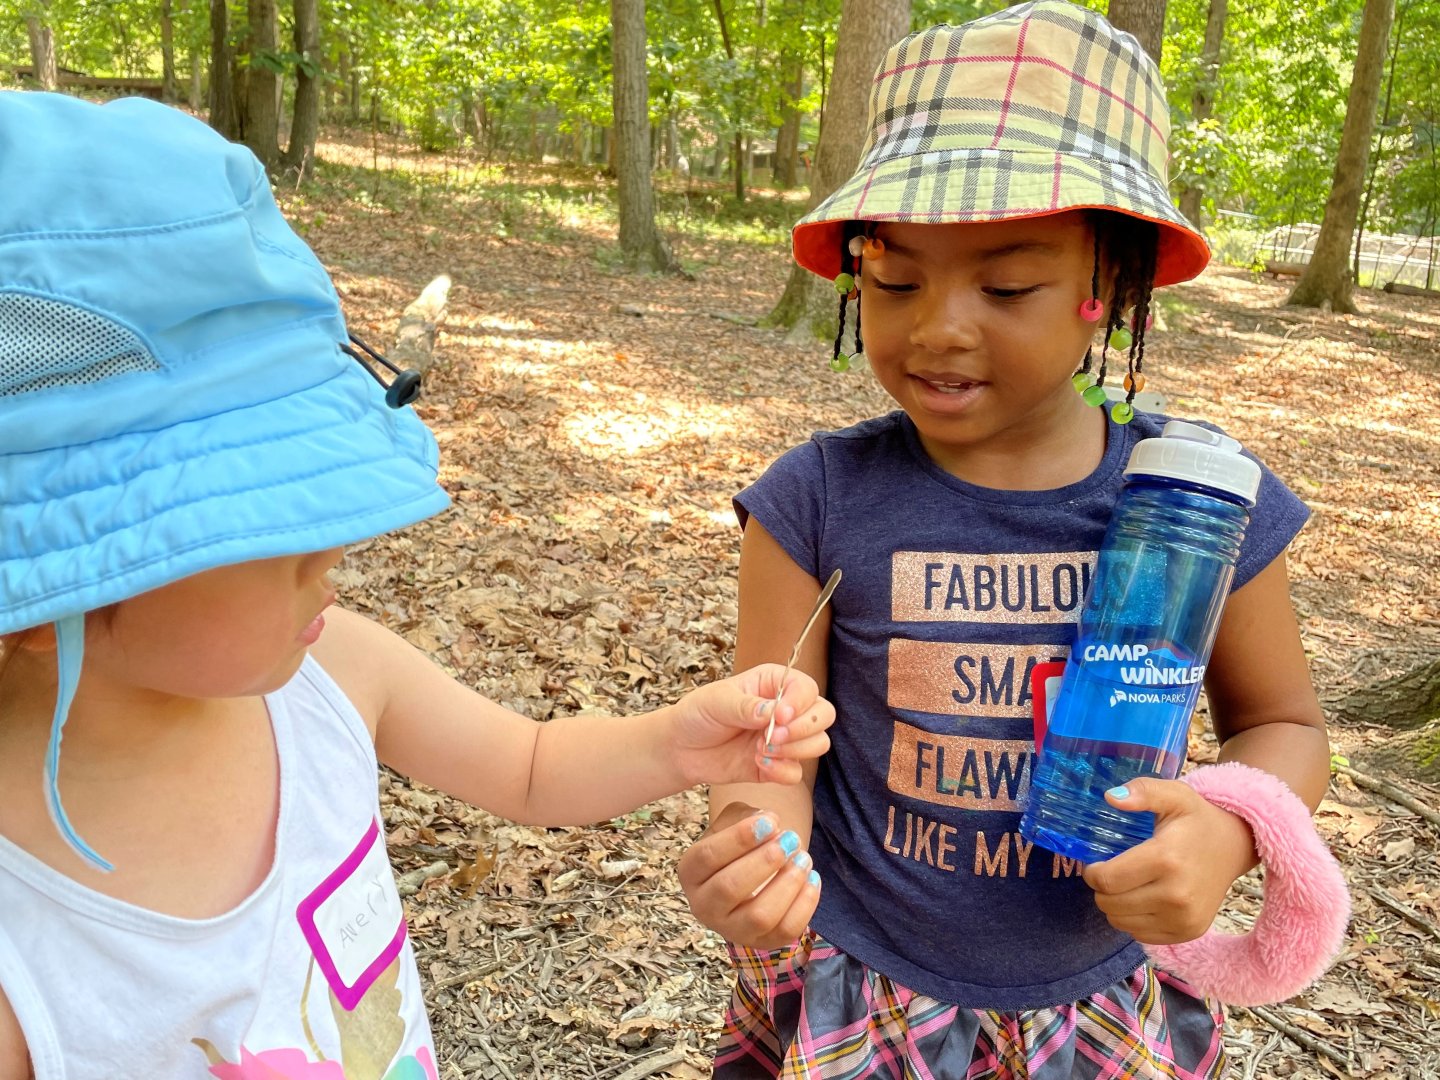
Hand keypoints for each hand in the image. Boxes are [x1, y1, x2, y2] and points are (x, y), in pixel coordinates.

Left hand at [669, 663, 833, 786]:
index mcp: (774, 684)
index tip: (780, 716)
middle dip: (804, 729)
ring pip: (818, 743)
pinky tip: (759, 764)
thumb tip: (774, 712)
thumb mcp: (717, 701)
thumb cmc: (698, 714)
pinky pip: (797, 772)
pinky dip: (782, 771)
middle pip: (823, 715)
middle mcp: (786, 709)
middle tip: (773, 737)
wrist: (681, 748)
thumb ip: (746, 706)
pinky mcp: (777, 765)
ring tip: (762, 750)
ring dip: (795, 751)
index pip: (807, 689)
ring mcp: (784, 738)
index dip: (800, 703)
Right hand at [678, 801, 820, 949]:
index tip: (771, 821)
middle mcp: (704, 906)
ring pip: (760, 916)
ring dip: (787, 884)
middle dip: (765, 862)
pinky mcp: (762, 943)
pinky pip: (786, 930)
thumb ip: (746, 816)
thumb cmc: (738, 845)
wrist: (748, 875)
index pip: (708, 856)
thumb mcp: (732, 821)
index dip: (740, 838)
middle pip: (729, 888)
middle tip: (790, 839)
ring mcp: (733, 930)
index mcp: (690, 873)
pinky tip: (812, 877)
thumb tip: (771, 822)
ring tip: (804, 857)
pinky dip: (804, 903)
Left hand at [1082, 778, 1257, 945]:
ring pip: (1121, 923)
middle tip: (1113, 873)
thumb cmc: (1197, 819)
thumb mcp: (1173, 794)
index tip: (1096, 863)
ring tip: (1128, 885)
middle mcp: (1176, 895)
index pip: (1107, 880)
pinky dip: (1134, 919)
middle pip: (1110, 904)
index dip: (1092, 872)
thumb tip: (1111, 797)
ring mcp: (1184, 919)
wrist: (1235, 846)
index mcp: (1166, 859)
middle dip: (1102, 888)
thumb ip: (1142, 791)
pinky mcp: (1188, 932)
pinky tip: (1144, 899)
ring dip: (1116, 905)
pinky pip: (1140, 935)